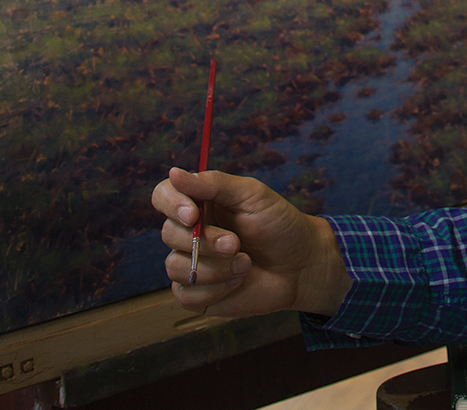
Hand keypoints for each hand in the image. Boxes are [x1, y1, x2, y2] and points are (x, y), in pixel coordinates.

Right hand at [151, 167, 351, 317]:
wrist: (302, 265)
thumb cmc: (279, 224)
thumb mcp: (252, 196)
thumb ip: (214, 184)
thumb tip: (174, 173)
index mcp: (200, 203)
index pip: (163, 196)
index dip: (171, 203)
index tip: (193, 213)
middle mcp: (190, 232)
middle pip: (168, 233)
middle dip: (205, 241)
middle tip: (236, 243)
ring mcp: (191, 263)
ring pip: (175, 267)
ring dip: (214, 267)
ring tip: (246, 263)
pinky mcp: (197, 293)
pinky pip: (186, 294)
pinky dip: (214, 289)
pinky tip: (238, 281)